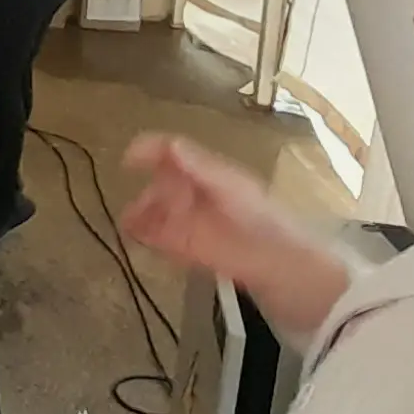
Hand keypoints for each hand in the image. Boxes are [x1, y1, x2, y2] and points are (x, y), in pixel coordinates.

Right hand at [119, 135, 303, 283]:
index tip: (127, 159)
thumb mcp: (233, 188)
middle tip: (133, 208)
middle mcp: (199, 195)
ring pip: (159, 213)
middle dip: (147, 193)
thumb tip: (170, 144)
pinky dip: (148, 237)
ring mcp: (194, 222)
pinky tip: (137, 239)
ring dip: (142, 215)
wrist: (286, 269)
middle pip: (163, 186)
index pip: (175, 154)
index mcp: (210, 174)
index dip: (150, 151)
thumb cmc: (264, 222)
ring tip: (127, 225)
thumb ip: (201, 168)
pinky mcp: (192, 249)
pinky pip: (163, 239)